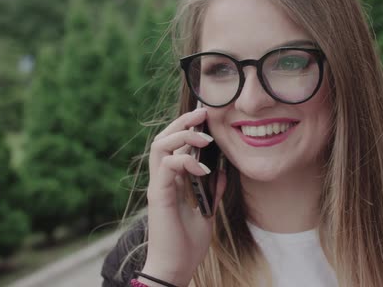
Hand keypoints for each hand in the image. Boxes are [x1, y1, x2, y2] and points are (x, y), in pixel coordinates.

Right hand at [142, 107, 226, 286]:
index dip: (187, 128)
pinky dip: (185, 161)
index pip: (174, 145)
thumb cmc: (188, 243)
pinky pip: (167, 166)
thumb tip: (224, 170)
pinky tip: (203, 168)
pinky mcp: (159, 196)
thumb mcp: (208, 211)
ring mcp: (159, 186)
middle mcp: (162, 179)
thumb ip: (213, 189)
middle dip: (182, 122)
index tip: (206, 118)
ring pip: (160, 146)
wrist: (176, 267)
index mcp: (172, 181)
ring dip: (182, 136)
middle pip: (163, 138)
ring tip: (204, 138)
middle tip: (202, 114)